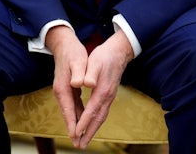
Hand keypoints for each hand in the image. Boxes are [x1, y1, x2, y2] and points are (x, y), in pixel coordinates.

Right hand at [46, 25, 87, 141]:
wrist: (64, 44)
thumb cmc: (73, 52)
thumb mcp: (78, 61)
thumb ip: (79, 73)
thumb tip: (79, 84)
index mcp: (63, 87)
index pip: (68, 110)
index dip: (72, 124)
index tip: (76, 136)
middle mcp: (61, 91)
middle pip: (68, 114)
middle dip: (73, 129)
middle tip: (79, 144)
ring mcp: (63, 90)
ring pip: (70, 111)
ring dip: (75, 124)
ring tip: (81, 138)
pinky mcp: (67, 88)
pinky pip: (73, 105)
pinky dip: (77, 114)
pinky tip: (83, 119)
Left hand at [72, 30, 133, 149]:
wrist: (119, 52)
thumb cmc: (104, 55)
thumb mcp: (95, 61)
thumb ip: (90, 73)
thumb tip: (87, 84)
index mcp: (102, 90)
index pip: (92, 110)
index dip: (83, 122)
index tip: (76, 133)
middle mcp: (107, 96)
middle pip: (98, 119)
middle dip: (89, 133)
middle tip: (80, 146)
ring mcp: (109, 97)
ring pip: (101, 117)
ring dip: (93, 130)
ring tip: (84, 141)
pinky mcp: (109, 95)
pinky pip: (102, 112)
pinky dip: (96, 122)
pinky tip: (91, 125)